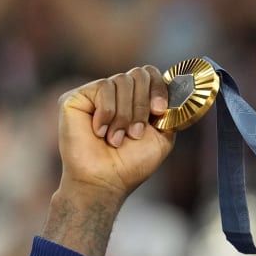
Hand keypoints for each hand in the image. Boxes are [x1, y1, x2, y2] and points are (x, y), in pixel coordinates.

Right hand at [56, 65, 174, 205]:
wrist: (105, 181)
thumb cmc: (131, 164)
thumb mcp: (162, 138)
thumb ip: (170, 113)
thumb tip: (179, 93)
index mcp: (136, 100)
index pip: (150, 74)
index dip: (158, 88)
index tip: (160, 111)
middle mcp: (116, 93)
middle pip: (138, 74)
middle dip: (141, 105)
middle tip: (136, 133)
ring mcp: (96, 94)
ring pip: (121, 81)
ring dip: (125, 114)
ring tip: (117, 138)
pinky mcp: (76, 97)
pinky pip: (103, 87)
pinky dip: (107, 112)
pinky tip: (100, 132)